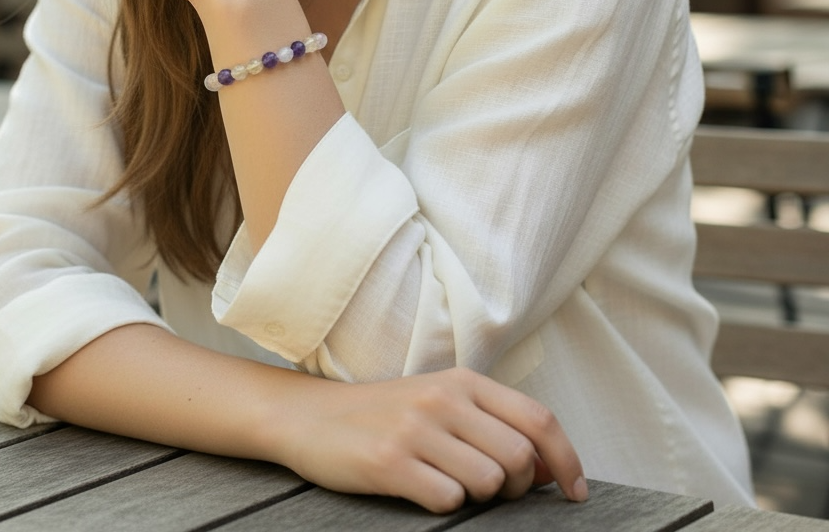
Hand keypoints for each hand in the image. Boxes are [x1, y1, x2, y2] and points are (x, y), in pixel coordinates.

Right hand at [275, 367, 586, 513]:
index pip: (538, 419)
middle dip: (517, 488)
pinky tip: (420, 488)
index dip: (567, 460)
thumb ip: (490, 422)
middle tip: (492, 490)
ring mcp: (416, 429)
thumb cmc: (386, 414)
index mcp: (462, 381)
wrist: (312, 417)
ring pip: (488, 482)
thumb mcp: (440, 401)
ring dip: (478, 496)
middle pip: (518, 458)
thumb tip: (546, 467)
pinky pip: (448, 500)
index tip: (575, 493)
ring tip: (447, 482)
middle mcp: (443, 399)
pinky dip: (443, 504)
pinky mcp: (390, 462)